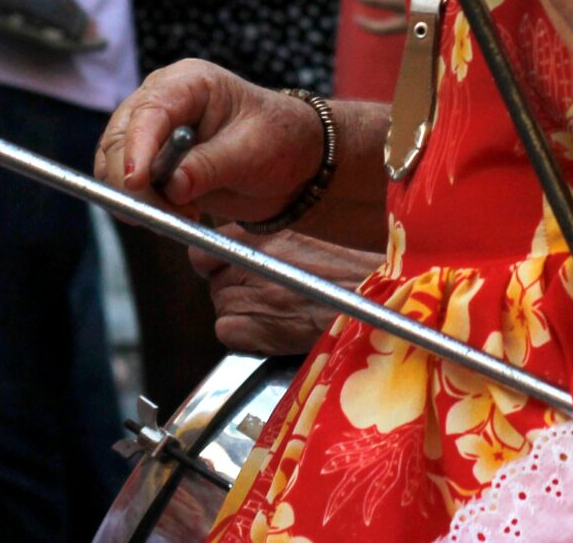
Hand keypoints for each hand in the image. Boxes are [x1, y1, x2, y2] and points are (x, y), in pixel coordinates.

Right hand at [95, 60, 325, 226]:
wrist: (290, 161)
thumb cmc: (279, 140)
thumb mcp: (252, 152)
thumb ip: (210, 166)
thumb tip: (171, 187)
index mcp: (189, 82)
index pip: (149, 112)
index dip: (137, 148)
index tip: (136, 183)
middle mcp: (162, 101)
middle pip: (119, 138)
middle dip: (132, 181)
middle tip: (163, 214)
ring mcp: (151, 130)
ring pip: (114, 165)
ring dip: (140, 198)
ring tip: (186, 214)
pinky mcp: (149, 160)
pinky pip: (127, 185)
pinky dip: (144, 206)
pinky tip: (179, 213)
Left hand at [191, 230, 378, 355]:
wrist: (369, 298)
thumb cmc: (344, 270)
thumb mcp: (299, 238)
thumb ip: (264, 243)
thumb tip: (239, 253)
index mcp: (257, 236)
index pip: (203, 250)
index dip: (213, 264)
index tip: (224, 269)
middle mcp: (249, 264)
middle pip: (214, 284)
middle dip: (232, 291)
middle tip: (264, 296)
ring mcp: (251, 297)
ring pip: (221, 309)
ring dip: (239, 314)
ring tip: (272, 313)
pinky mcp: (257, 329)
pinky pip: (226, 332)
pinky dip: (241, 335)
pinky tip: (268, 330)